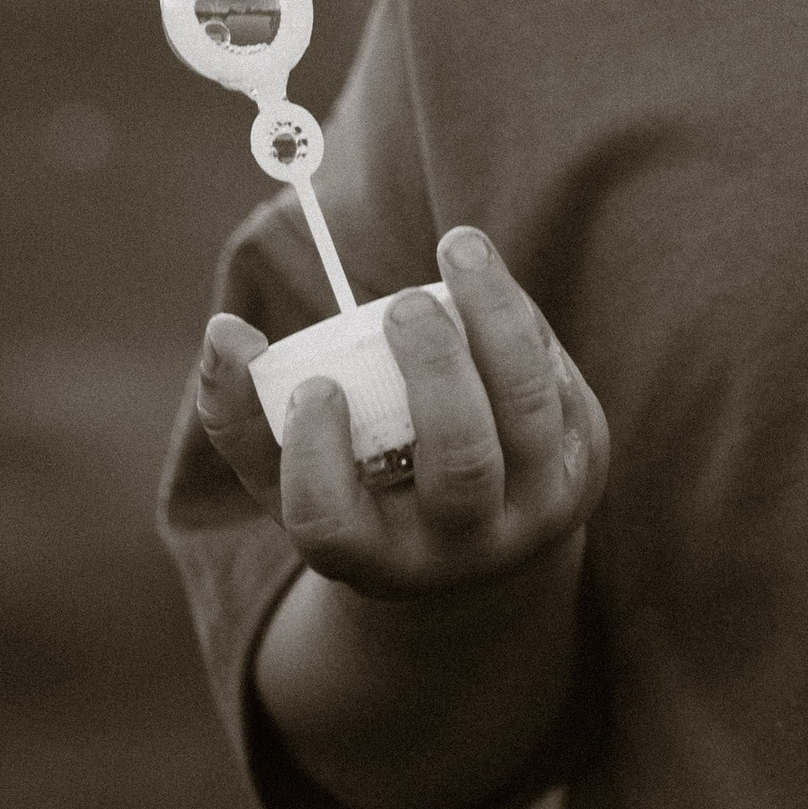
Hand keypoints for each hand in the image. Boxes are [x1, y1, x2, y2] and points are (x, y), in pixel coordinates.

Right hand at [195, 226, 608, 601]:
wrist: (475, 549)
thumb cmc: (360, 493)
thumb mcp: (294, 475)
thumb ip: (244, 410)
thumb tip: (224, 334)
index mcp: (370, 558)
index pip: (331, 524)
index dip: (316, 455)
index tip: (318, 384)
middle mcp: (458, 548)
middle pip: (461, 464)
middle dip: (437, 373)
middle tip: (404, 303)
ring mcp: (532, 509)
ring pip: (527, 413)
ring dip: (497, 322)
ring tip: (458, 251)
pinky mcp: (583, 466)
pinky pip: (558, 383)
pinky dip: (522, 326)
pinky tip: (483, 283)